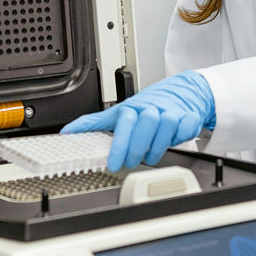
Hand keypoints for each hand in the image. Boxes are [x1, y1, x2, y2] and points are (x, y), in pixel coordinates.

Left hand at [61, 71, 214, 170]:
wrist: (180, 91)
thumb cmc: (146, 106)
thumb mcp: (118, 113)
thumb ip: (94, 123)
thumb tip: (68, 131)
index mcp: (132, 108)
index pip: (124, 124)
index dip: (119, 145)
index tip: (114, 164)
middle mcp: (151, 108)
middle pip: (146, 124)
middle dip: (138, 148)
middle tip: (132, 161)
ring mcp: (170, 112)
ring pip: (166, 126)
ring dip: (158, 146)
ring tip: (151, 155)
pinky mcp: (187, 116)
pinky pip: (186, 126)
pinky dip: (181, 136)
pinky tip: (173, 140)